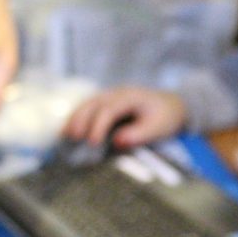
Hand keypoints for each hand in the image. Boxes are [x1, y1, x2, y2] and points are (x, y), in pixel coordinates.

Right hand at [62, 87, 187, 147]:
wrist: (172, 105)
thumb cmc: (166, 117)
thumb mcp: (158, 128)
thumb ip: (139, 135)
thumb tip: (116, 141)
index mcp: (131, 97)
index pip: (109, 110)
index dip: (98, 126)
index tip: (92, 143)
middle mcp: (118, 93)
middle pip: (94, 103)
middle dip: (81, 120)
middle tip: (73, 138)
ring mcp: (111, 95)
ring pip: (88, 103)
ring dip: (75, 118)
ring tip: (65, 135)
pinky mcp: (107, 102)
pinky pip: (89, 107)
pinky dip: (78, 117)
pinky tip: (69, 130)